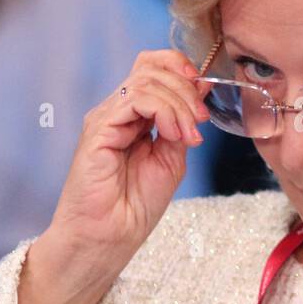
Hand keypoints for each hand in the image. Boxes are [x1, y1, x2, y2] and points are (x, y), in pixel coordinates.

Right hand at [18, 49, 210, 303]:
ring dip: (179, 103)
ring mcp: (105, 118)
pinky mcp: (98, 129)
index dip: (181, 68)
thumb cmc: (135, 205)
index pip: (153, 67)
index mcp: (133, 115)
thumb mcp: (172, 157)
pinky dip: (164, 111)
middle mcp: (117, 111)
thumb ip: (182, 123)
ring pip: (146, 80)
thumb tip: (200, 89)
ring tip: (188, 135)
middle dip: (186, 89)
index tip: (205, 92)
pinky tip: (174, 135)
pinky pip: (134, 100)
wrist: (110, 237)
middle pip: (152, 68)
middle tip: (200, 120)